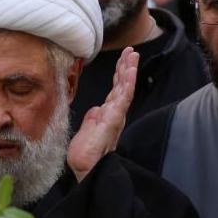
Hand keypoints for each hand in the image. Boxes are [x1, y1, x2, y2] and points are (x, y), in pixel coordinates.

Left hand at [68, 47, 138, 181]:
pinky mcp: (114, 119)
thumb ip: (92, 119)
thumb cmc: (85, 153)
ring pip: (125, 88)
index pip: (115, 90)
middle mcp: (115, 114)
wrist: (84, 167)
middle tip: (130, 51)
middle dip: (126, 67)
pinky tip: (130, 70)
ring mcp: (116, 116)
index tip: (123, 59)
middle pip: (122, 86)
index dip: (120, 74)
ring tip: (132, 55)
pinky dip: (127, 83)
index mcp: (108, 115)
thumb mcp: (86, 130)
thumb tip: (96, 109)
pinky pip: (123, 98)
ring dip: (129, 71)